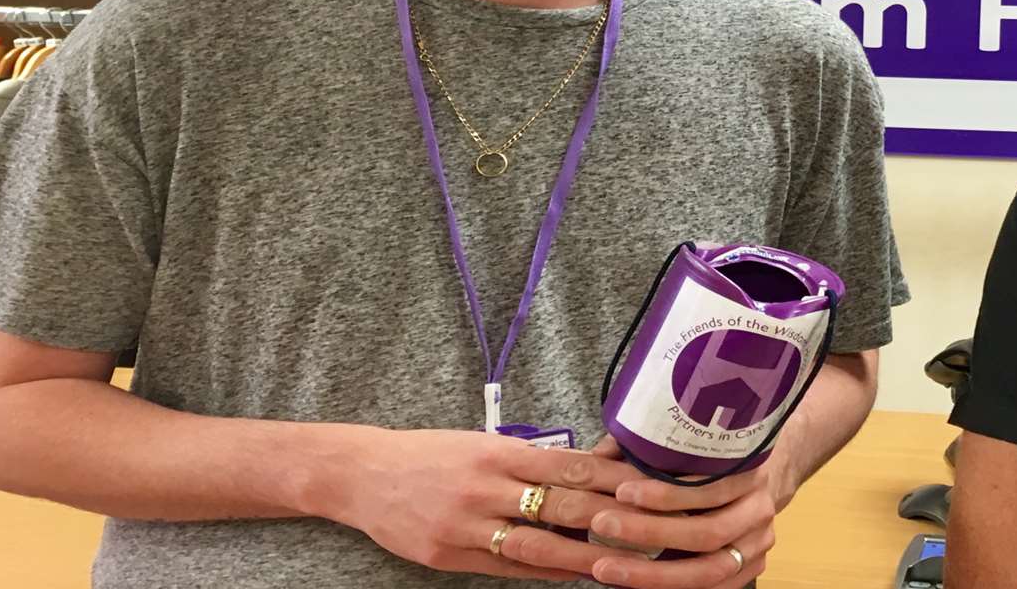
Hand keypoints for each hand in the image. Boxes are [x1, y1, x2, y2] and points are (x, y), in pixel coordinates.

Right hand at [314, 427, 656, 580]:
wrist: (364, 474)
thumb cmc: (435, 454)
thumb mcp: (485, 442)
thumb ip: (535, 457)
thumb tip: (598, 459)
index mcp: (497, 451)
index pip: (569, 465)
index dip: (613, 479)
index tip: (649, 488)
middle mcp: (484, 487)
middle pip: (560, 506)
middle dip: (609, 520)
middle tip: (652, 530)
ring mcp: (465, 525)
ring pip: (536, 545)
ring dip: (582, 556)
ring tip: (619, 563)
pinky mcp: (448, 556)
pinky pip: (507, 569)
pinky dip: (544, 572)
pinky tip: (573, 574)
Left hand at [580, 436, 780, 587]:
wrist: (759, 483)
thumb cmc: (717, 461)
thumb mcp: (695, 447)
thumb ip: (652, 449)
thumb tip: (602, 454)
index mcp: (750, 472)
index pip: (709, 487)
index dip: (666, 493)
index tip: (622, 491)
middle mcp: (758, 511)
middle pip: (707, 532)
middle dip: (651, 532)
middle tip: (602, 525)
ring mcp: (757, 546)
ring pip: (708, 571)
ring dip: (653, 574)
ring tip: (606, 568)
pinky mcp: (750, 571)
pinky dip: (670, 588)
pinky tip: (633, 585)